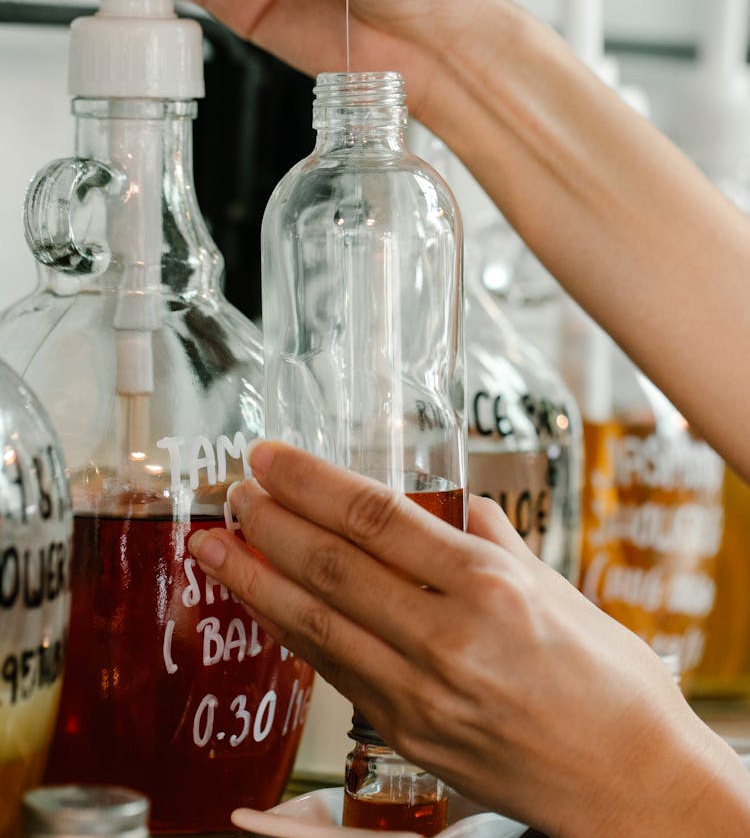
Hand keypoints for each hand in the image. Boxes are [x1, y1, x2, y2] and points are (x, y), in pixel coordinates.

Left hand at [187, 441, 749, 837]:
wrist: (631, 787)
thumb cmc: (612, 681)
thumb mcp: (559, 589)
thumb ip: (494, 542)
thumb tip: (453, 507)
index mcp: (490, 585)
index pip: (377, 517)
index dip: (311, 482)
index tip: (269, 456)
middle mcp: (449, 637)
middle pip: (333, 567)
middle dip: (269, 523)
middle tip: (232, 490)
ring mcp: (422, 694)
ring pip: (317, 624)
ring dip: (255, 580)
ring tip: (212, 545)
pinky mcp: (408, 735)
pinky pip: (336, 671)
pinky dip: (294, 632)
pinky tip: (265, 605)